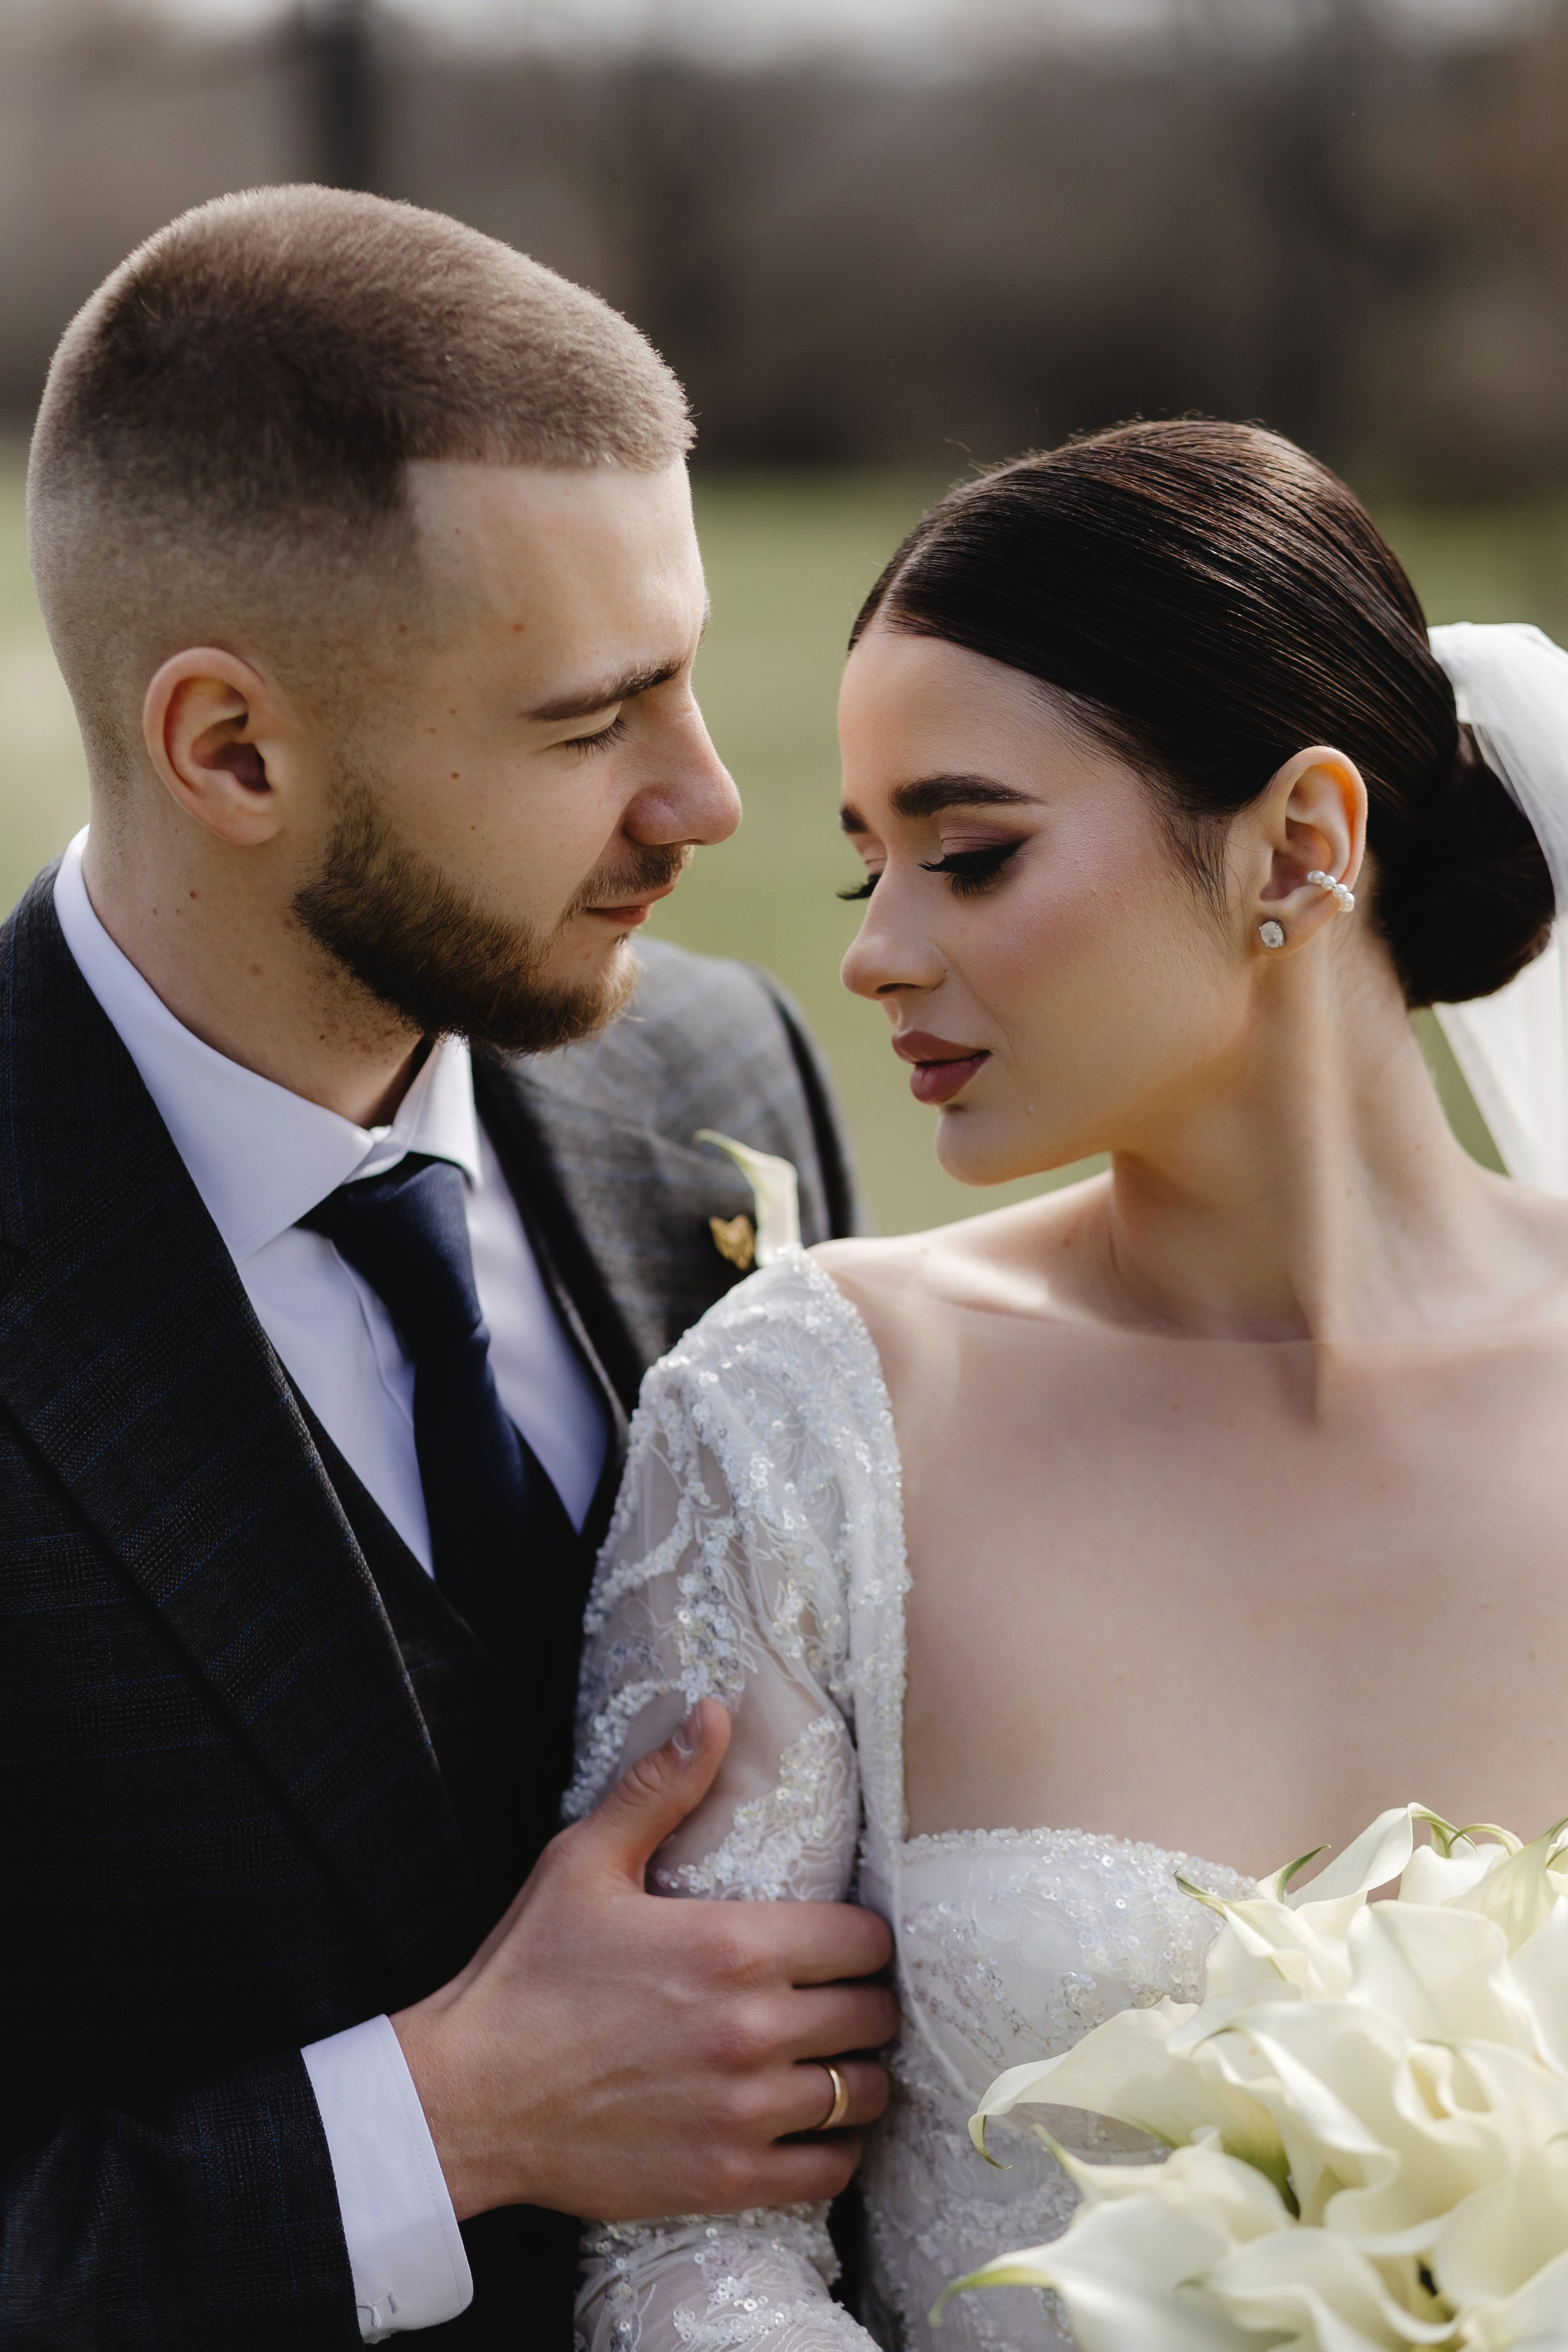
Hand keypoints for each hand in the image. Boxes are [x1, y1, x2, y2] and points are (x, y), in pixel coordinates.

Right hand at [391, 1699, 896, 2221]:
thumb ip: (660, 1788)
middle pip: (874, 2015)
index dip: (863, 1939)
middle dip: (866, 2002)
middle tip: (840, 2001)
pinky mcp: (726, 2179)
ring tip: (835, 2063)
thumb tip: (714, 1712)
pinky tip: (817, 2128)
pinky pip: (831, 2171)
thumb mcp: (583, 1862)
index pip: (865, 1940)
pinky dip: (837, 2149)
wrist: (467, 2098)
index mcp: (732, 1945)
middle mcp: (753, 2028)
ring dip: (860, 2076)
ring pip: (864, 2093)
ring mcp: (744, 2110)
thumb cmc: (526, 1974)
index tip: (843, 1943)